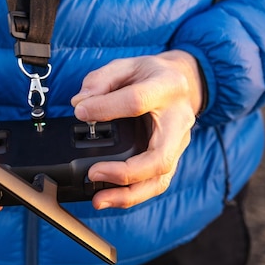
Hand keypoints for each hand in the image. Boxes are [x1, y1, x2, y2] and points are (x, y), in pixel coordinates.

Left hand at [71, 50, 203, 208]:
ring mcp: (178, 144)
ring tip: (99, 200)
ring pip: (159, 181)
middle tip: (93, 174)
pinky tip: (109, 197)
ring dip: (128, 195)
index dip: (105, 108)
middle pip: (159, 158)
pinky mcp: (171, 159)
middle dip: (125, 173)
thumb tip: (80, 103)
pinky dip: (131, 195)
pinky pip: (154, 184)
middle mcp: (178, 121)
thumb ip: (101, 80)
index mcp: (167, 88)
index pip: (137, 101)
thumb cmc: (152, 74)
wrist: (184, 82)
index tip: (81, 112)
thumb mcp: (126, 64)